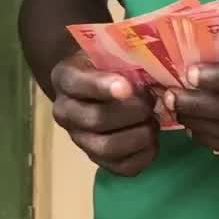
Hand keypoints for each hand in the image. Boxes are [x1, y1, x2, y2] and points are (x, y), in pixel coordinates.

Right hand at [51, 51, 158, 176]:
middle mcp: (65, 113)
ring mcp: (81, 140)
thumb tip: (153, 69)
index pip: (79, 84)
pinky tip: (152, 139)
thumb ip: (123, 57)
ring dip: (139, 135)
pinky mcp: (100, 161)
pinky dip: (145, 155)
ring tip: (153, 121)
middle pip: (97, 120)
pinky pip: (123, 167)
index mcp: (65, 79)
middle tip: (152, 101)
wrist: (99, 85)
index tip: (127, 87)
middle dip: (132, 112)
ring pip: (108, 148)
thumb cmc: (109, 64)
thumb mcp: (110, 51)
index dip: (103, 87)